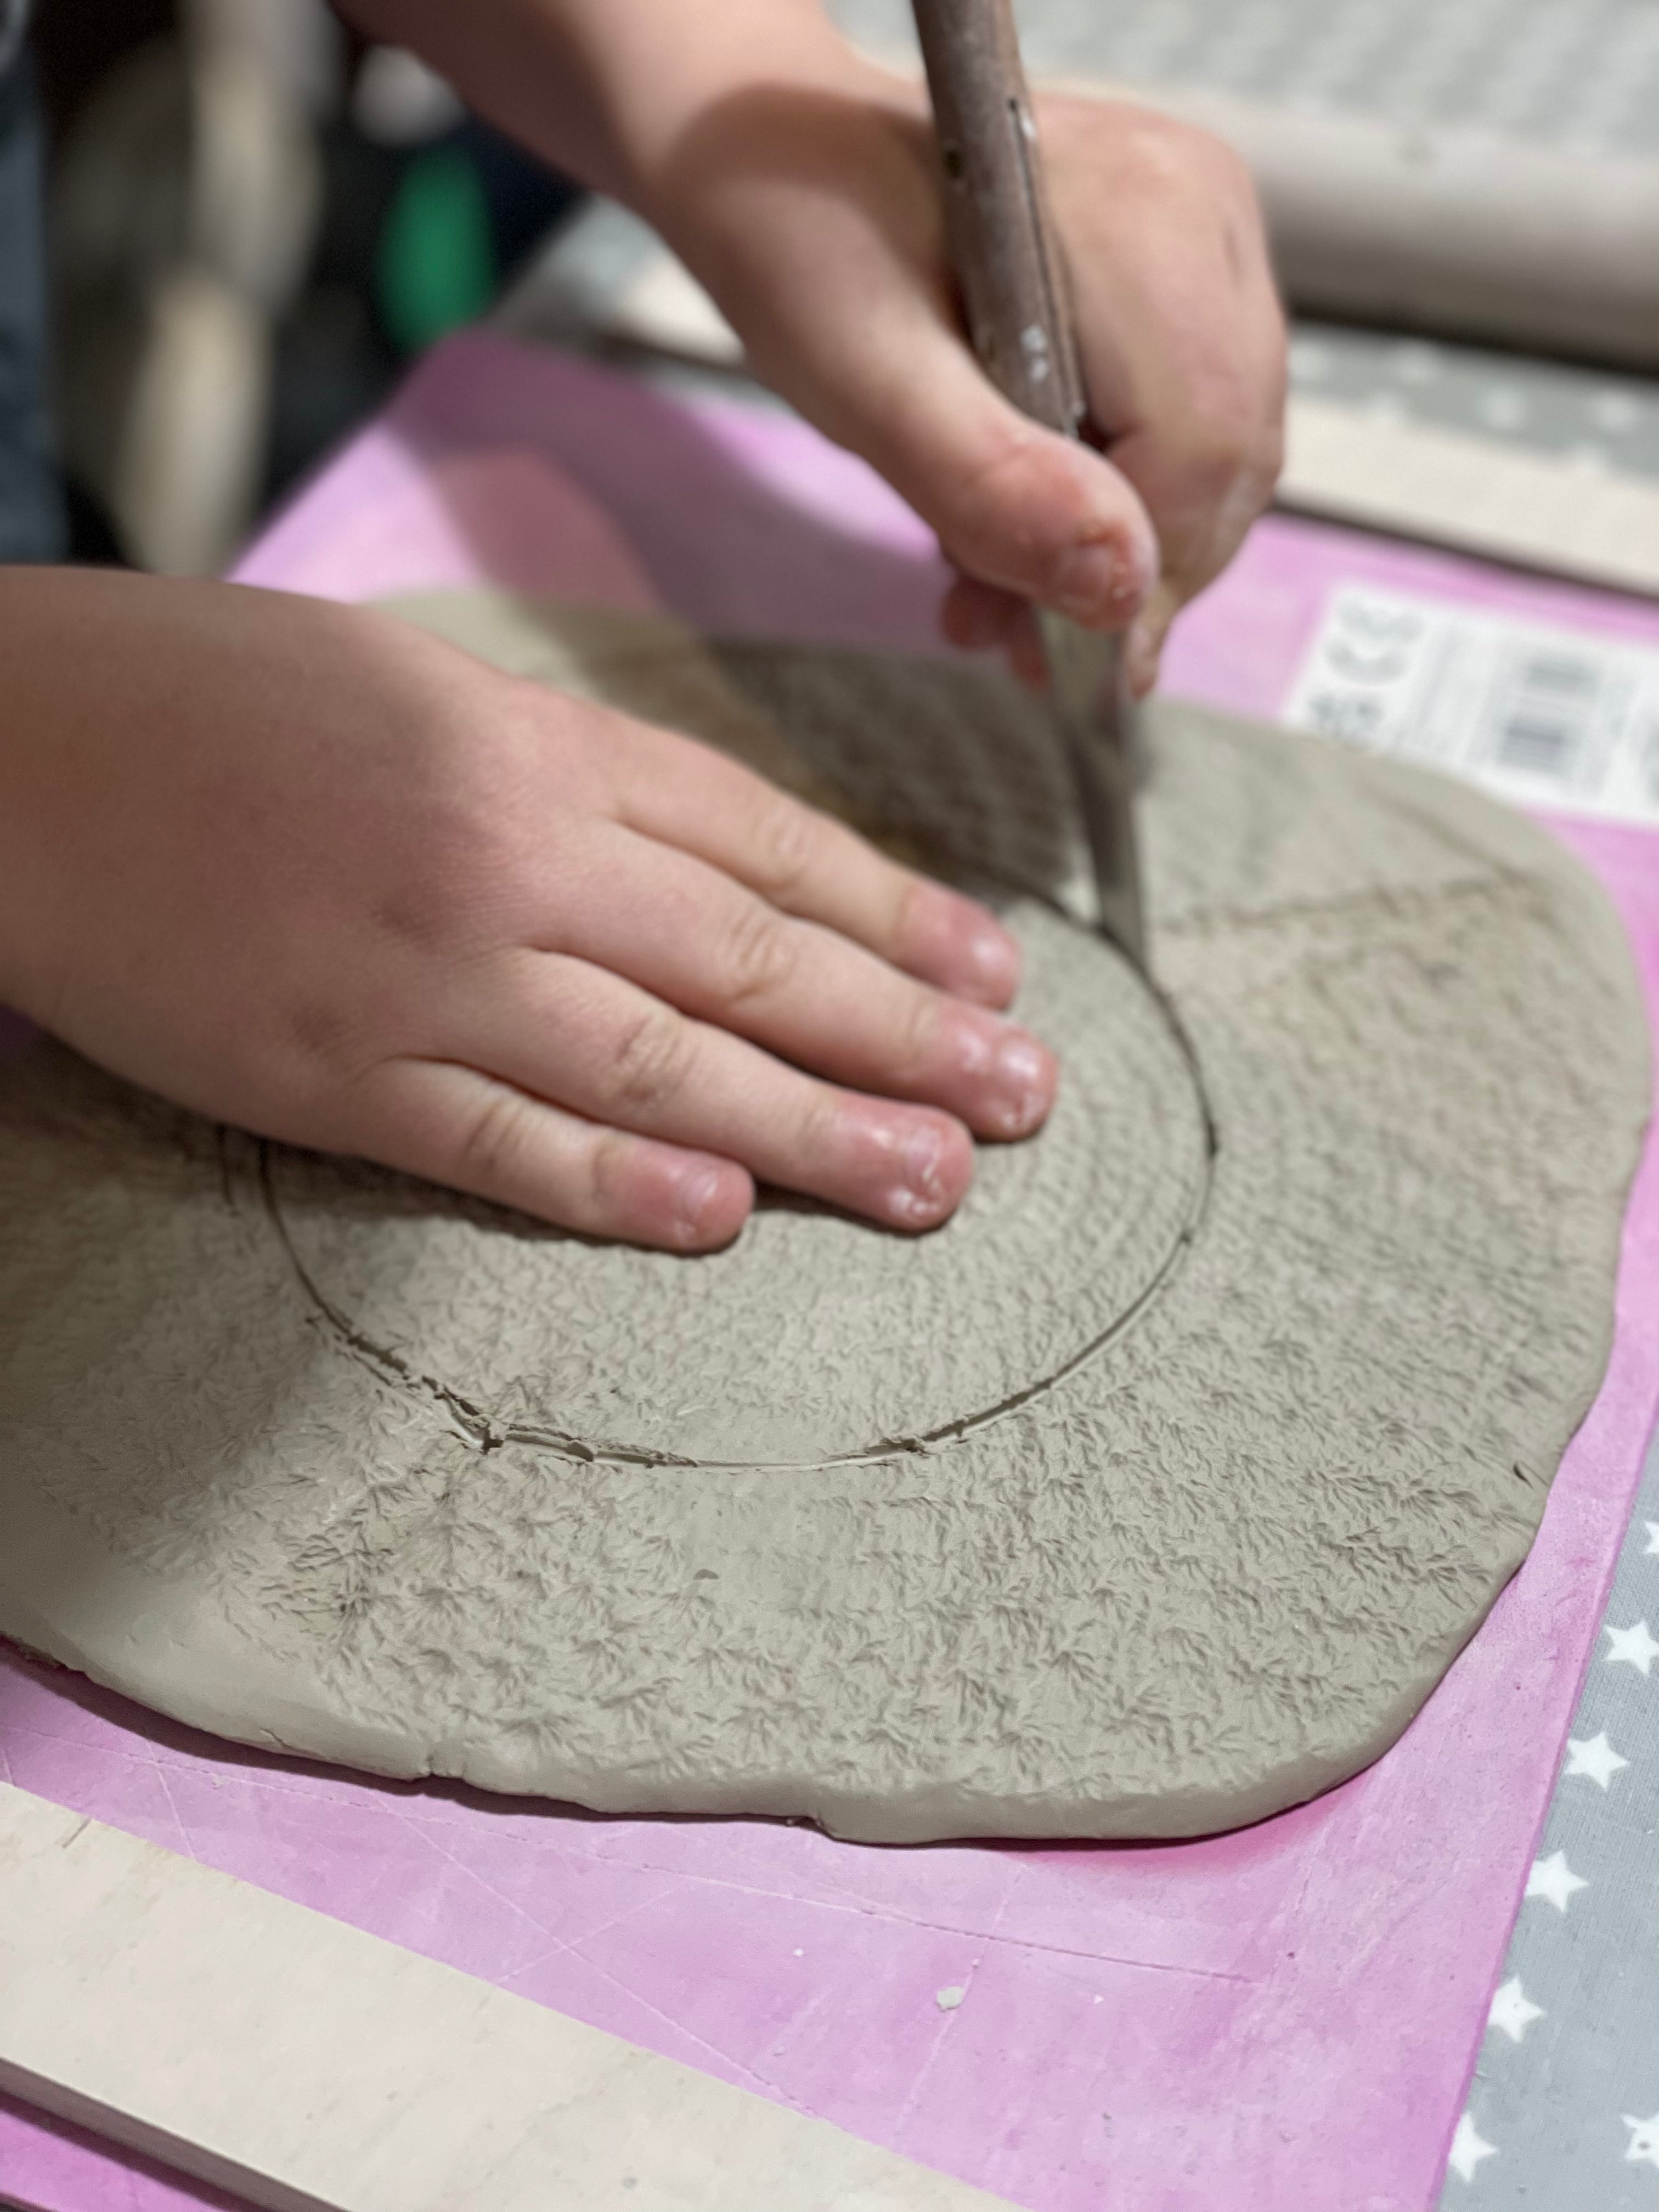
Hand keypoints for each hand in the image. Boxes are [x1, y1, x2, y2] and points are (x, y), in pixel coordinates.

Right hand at [0, 571, 1054, 1248]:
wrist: (21, 752)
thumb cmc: (225, 699)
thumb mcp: (429, 686)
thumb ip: (581, 774)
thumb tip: (733, 869)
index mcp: (535, 746)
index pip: (766, 844)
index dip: (898, 917)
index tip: (993, 974)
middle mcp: (506, 860)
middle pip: (752, 965)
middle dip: (905, 1036)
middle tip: (1024, 1097)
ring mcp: (421, 978)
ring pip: (661, 1070)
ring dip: (811, 1133)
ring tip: (932, 1178)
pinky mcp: (332, 1077)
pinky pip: (502, 1144)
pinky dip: (618, 1189)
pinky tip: (723, 1219)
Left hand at [648, 66, 1285, 693]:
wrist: (777, 162)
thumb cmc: (803, 239)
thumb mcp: (862, 376)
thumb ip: (988, 483)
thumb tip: (1119, 588)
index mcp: (1138, 214)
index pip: (1207, 448)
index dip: (1147, 577)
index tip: (1062, 659)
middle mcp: (1199, 208)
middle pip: (1232, 460)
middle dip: (1125, 575)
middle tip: (1004, 631)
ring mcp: (1207, 235)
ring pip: (1225, 459)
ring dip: (1115, 552)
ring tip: (992, 587)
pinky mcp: (1189, 272)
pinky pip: (1197, 427)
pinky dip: (1114, 502)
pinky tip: (1023, 521)